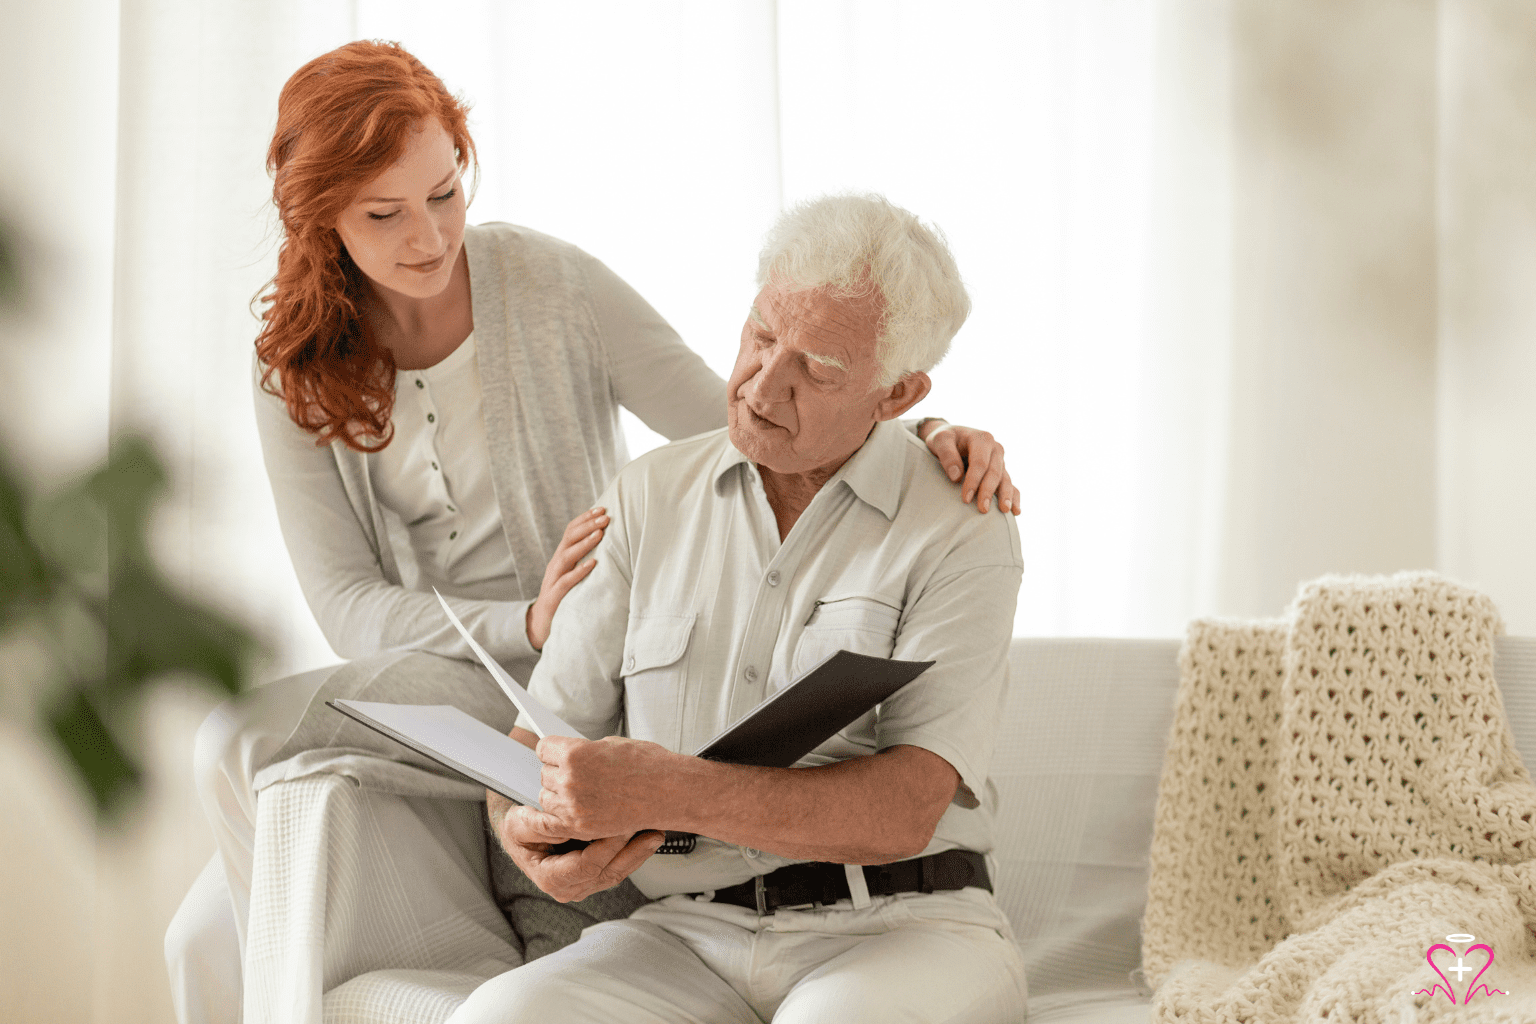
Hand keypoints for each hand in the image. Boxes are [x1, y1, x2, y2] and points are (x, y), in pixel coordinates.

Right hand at [487, 791, 663, 901]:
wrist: (521, 832)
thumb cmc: (519, 828)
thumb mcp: (519, 823)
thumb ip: (541, 825)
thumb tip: (566, 823)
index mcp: (551, 879)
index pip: (587, 865)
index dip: (607, 846)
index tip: (622, 826)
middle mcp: (570, 887)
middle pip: (608, 872)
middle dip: (633, 851)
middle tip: (651, 830)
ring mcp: (584, 884)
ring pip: (618, 871)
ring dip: (639, 853)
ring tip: (656, 832)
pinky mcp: (596, 875)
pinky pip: (619, 866)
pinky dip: (635, 851)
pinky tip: (647, 836)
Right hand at [526, 507, 606, 649]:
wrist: (542, 625)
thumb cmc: (565, 597)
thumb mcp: (574, 574)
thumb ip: (585, 559)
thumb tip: (608, 545)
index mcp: (562, 557)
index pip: (570, 531)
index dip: (585, 518)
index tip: (602, 508)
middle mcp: (556, 565)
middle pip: (569, 539)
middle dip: (587, 525)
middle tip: (606, 517)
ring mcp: (553, 580)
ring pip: (566, 556)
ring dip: (584, 543)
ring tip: (600, 533)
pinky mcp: (554, 597)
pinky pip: (566, 582)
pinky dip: (579, 571)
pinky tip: (592, 564)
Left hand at [533, 734, 682, 839]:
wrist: (670, 791)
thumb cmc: (648, 765)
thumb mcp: (611, 745)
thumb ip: (584, 752)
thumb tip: (569, 757)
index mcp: (575, 753)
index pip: (543, 748)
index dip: (552, 750)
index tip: (555, 753)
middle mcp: (570, 780)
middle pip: (544, 774)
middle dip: (557, 773)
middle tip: (578, 775)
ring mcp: (574, 806)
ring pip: (547, 799)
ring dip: (558, 796)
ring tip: (580, 793)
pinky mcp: (581, 827)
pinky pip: (551, 824)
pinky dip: (555, 819)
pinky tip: (564, 813)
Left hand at [920, 421, 1019, 515]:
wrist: (951, 438)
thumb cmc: (945, 439)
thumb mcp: (940, 440)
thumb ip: (947, 455)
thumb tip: (956, 476)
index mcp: (982, 439)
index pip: (980, 463)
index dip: (974, 481)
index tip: (965, 499)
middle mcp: (995, 449)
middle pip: (994, 472)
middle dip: (988, 492)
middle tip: (983, 509)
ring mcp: (1000, 461)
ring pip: (1005, 479)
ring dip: (1005, 496)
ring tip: (1004, 511)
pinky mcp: (1001, 471)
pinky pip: (1011, 484)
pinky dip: (1014, 497)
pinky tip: (1016, 511)